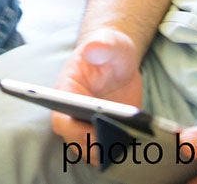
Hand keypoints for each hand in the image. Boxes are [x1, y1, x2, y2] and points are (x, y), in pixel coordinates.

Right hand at [51, 27, 144, 145]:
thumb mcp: (109, 42)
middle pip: (74, 140)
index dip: (73, 130)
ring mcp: (89, 124)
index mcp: (67, 90)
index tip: (94, 132)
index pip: (61, 118)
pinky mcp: (106, 131)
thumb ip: (102, 44)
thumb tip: (93, 48)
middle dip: (91, 147)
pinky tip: (135, 148)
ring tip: (125, 148)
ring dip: (104, 154)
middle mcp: (73, 111)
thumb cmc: (110, 48)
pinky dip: (118, 153)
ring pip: (90, 150)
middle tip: (113, 145)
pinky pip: (107, 149)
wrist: (120, 59)